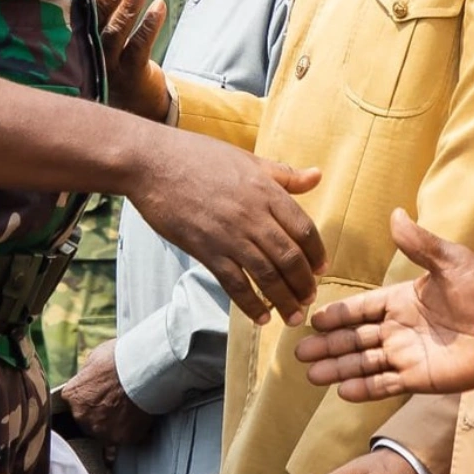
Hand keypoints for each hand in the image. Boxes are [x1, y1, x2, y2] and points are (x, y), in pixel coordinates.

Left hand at [59, 340, 153, 447]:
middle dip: (100, 413)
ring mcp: (102, 430)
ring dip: (115, 425)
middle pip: (88, 421)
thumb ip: (88, 376)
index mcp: (72, 396)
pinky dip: (132, 431)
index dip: (90, 398)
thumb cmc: (120, 360)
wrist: (143, 369)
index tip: (102, 394)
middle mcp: (82, 417)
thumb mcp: (95, 359)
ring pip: (106, 433)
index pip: (75, 403)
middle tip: (118, 402)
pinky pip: (126, 438)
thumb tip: (91, 379)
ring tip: (130, 411)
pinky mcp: (122, 438)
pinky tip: (140, 418)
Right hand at [95, 0, 168, 119]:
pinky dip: (149, 25)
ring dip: (129, 7)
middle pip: (97, 19)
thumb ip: (99, 9)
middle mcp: (89, 53)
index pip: (83, 11)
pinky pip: (139, 48)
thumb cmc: (114, 63)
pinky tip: (159, 5)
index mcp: (79, 41)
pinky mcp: (130, 75)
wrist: (129, 108)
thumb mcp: (100, 38)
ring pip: (116, 33)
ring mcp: (109, 66)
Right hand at [128, 135, 322, 326]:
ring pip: (267, 275)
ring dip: (284, 300)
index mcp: (266, 190)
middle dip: (304, 283)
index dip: (316, 253)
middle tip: (310, 299)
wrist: (152, 162)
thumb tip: (317, 175)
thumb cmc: (198, 156)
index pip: (304, 229)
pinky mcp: (206, 249)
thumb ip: (284, 174)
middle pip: (290, 257)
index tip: (321, 269)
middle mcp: (253, 215)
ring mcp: (229, 234)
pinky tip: (260, 317)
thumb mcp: (247, 160)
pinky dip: (251, 304)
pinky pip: (235, 284)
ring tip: (293, 315)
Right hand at [296, 209, 473, 399]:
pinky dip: (363, 388)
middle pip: (355, 338)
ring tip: (310, 374)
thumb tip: (396, 213)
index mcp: (403, 300)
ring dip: (337, 368)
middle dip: (327, 345)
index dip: (337, 315)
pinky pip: (385, 384)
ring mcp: (408, 355)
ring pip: (363, 363)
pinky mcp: (420, 378)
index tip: (312, 319)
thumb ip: (418, 243)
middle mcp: (400, 329)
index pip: (361, 309)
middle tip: (299, 352)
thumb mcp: (449, 260)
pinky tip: (341, 390)